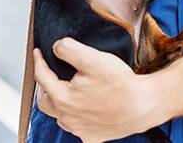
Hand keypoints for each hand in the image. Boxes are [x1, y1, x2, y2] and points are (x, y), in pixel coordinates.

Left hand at [34, 39, 164, 141]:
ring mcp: (79, 130)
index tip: (38, 53)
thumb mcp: (94, 58)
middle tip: (50, 75)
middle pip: (45, 101)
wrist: (144, 105)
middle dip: (44, 86)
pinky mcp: (92, 137)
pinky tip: (85, 107)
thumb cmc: (121, 84)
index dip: (38, 61)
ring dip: (59, 103)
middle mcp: (67, 118)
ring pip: (60, 116)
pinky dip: (76, 116)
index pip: (42, 77)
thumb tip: (56, 47)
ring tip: (67, 90)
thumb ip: (69, 49)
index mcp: (63, 98)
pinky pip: (77, 126)